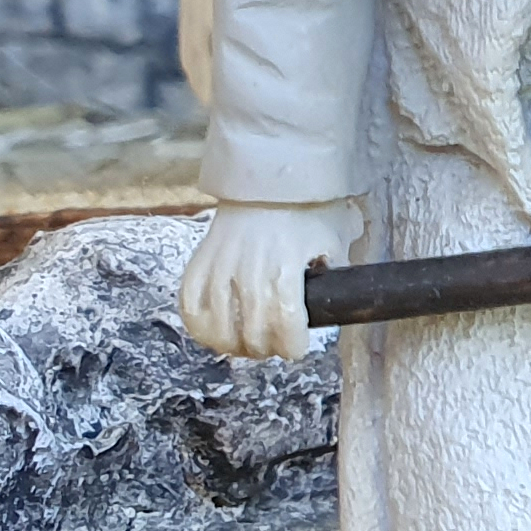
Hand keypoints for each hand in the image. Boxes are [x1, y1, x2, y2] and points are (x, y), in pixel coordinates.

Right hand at [179, 199, 362, 357]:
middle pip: (253, 333)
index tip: (297, 347)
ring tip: (248, 346)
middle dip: (267, 349)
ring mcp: (218, 269)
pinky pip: (190, 307)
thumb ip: (337, 273)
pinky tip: (217, 334)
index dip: (291, 345)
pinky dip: (201, 328)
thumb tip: (340, 301)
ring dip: (235, 345)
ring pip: (219, 327)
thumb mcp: (334, 239)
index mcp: (284, 270)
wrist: (264, 181)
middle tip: (275, 347)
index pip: (285, 325)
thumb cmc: (304, 210)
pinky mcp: (198, 265)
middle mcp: (248, 273)